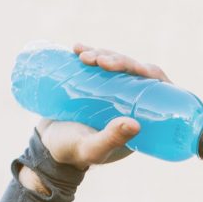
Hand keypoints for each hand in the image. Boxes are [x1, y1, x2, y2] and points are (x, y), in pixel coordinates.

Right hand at [34, 43, 173, 169]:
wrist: (47, 148)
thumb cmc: (73, 153)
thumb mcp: (92, 149)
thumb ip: (111, 140)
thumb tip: (137, 124)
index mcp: (140, 118)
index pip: (155, 89)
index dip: (148, 72)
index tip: (134, 67)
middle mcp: (129, 103)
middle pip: (134, 72)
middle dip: (120, 60)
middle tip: (100, 60)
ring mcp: (111, 92)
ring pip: (116, 65)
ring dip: (103, 54)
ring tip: (83, 56)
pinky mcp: (93, 85)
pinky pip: (97, 64)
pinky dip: (89, 52)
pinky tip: (77, 48)